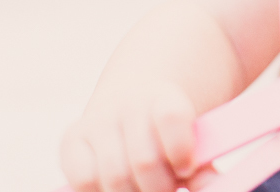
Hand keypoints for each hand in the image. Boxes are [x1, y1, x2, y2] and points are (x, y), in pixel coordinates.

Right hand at [59, 82, 217, 191]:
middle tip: (168, 188)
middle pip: (143, 161)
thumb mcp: (192, 135)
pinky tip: (121, 187)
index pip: (171, 117)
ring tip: (147, 189)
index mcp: (164, 96)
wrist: (135, 99)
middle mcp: (127, 104)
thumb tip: (207, 184)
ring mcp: (97, 121)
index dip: (181, 150)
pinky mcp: (71, 140)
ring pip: (114, 177)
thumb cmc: (170, 130)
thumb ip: (202, 162)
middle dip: (160, 187)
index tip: (187, 168)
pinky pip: (84, 180)